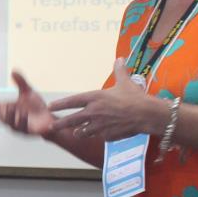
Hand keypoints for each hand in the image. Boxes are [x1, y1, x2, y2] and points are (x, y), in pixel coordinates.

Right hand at [0, 69, 57, 136]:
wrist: (50, 119)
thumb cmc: (36, 107)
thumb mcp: (28, 92)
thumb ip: (20, 82)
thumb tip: (13, 71)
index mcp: (6, 109)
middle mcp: (9, 118)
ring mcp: (16, 126)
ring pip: (7, 123)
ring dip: (8, 115)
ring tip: (12, 107)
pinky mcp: (26, 131)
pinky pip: (20, 127)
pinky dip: (21, 120)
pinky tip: (24, 113)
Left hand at [48, 59, 164, 140]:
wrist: (147, 114)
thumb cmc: (135, 97)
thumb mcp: (125, 82)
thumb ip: (119, 71)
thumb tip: (119, 59)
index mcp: (95, 98)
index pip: (72, 101)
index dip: (59, 104)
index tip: (50, 106)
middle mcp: (93, 112)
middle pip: (71, 120)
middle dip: (60, 124)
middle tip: (51, 126)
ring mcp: (99, 126)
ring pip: (82, 132)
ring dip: (79, 132)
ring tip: (77, 132)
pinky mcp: (107, 136)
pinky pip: (100, 137)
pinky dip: (100, 136)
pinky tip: (102, 134)